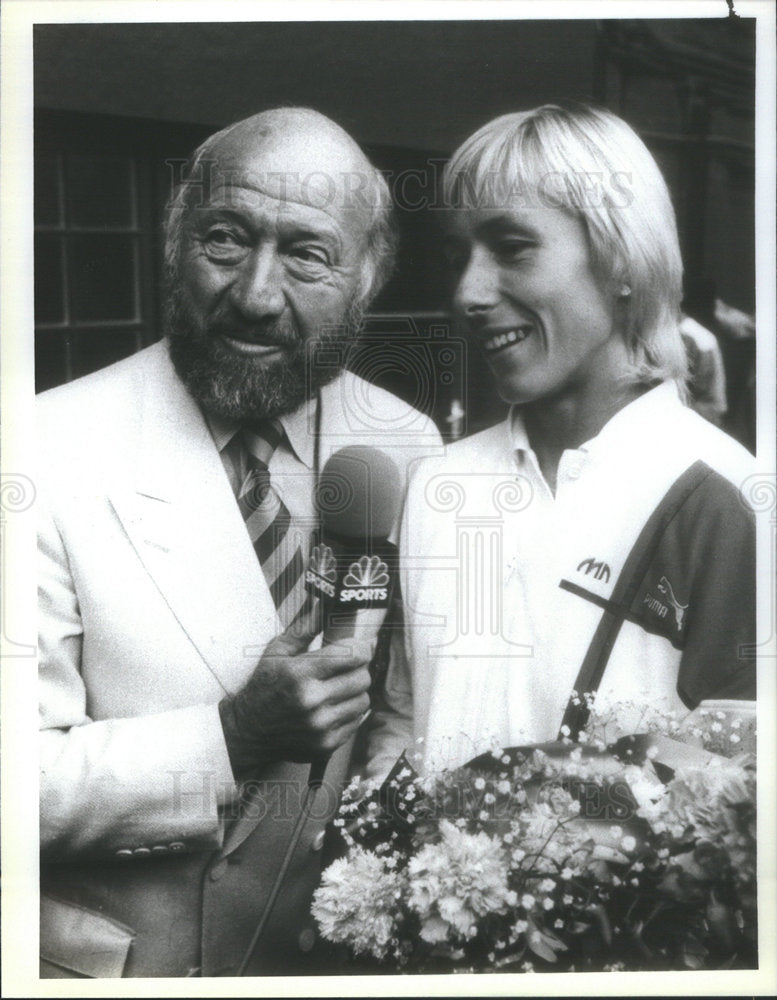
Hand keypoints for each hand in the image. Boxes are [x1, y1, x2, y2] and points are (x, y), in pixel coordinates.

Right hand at [219, 610, 371, 776]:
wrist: (247, 731)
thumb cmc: (263, 686)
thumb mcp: (276, 652)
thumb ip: (304, 628)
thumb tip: (323, 606)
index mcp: (300, 674)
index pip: (353, 655)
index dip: (361, 647)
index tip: (358, 647)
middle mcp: (312, 702)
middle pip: (362, 678)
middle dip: (358, 669)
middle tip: (345, 667)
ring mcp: (320, 727)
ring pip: (363, 701)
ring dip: (354, 692)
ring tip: (336, 688)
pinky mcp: (325, 745)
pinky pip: (356, 722)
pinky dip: (348, 713)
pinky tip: (331, 707)